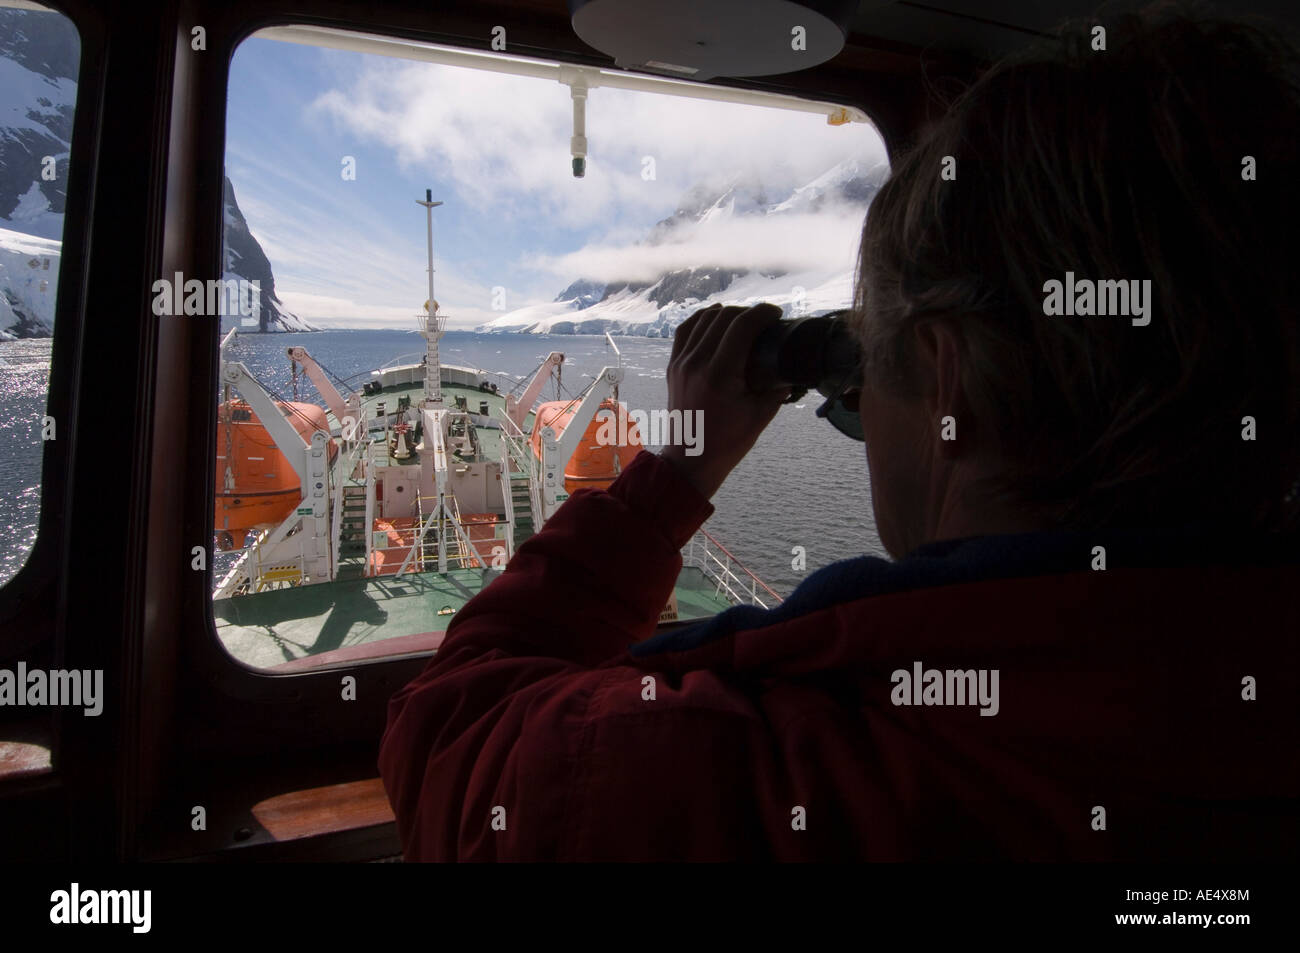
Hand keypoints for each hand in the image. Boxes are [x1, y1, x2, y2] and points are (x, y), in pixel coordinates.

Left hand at [658, 302, 788, 498]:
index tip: (777, 314)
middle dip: (748, 312)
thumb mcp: (761, 414)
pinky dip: (702, 319)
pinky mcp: (673, 367)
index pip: (742, 326)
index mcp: (719, 374)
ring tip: (744, 319)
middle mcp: (696, 363)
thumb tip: (793, 366)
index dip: (763, 313)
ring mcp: (681, 363)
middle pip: (723, 317)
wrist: (690, 460)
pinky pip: (685, 330)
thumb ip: (779, 387)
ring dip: (726, 313)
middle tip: (764, 320)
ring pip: (703, 319)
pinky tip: (715, 318)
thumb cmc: (728, 442)